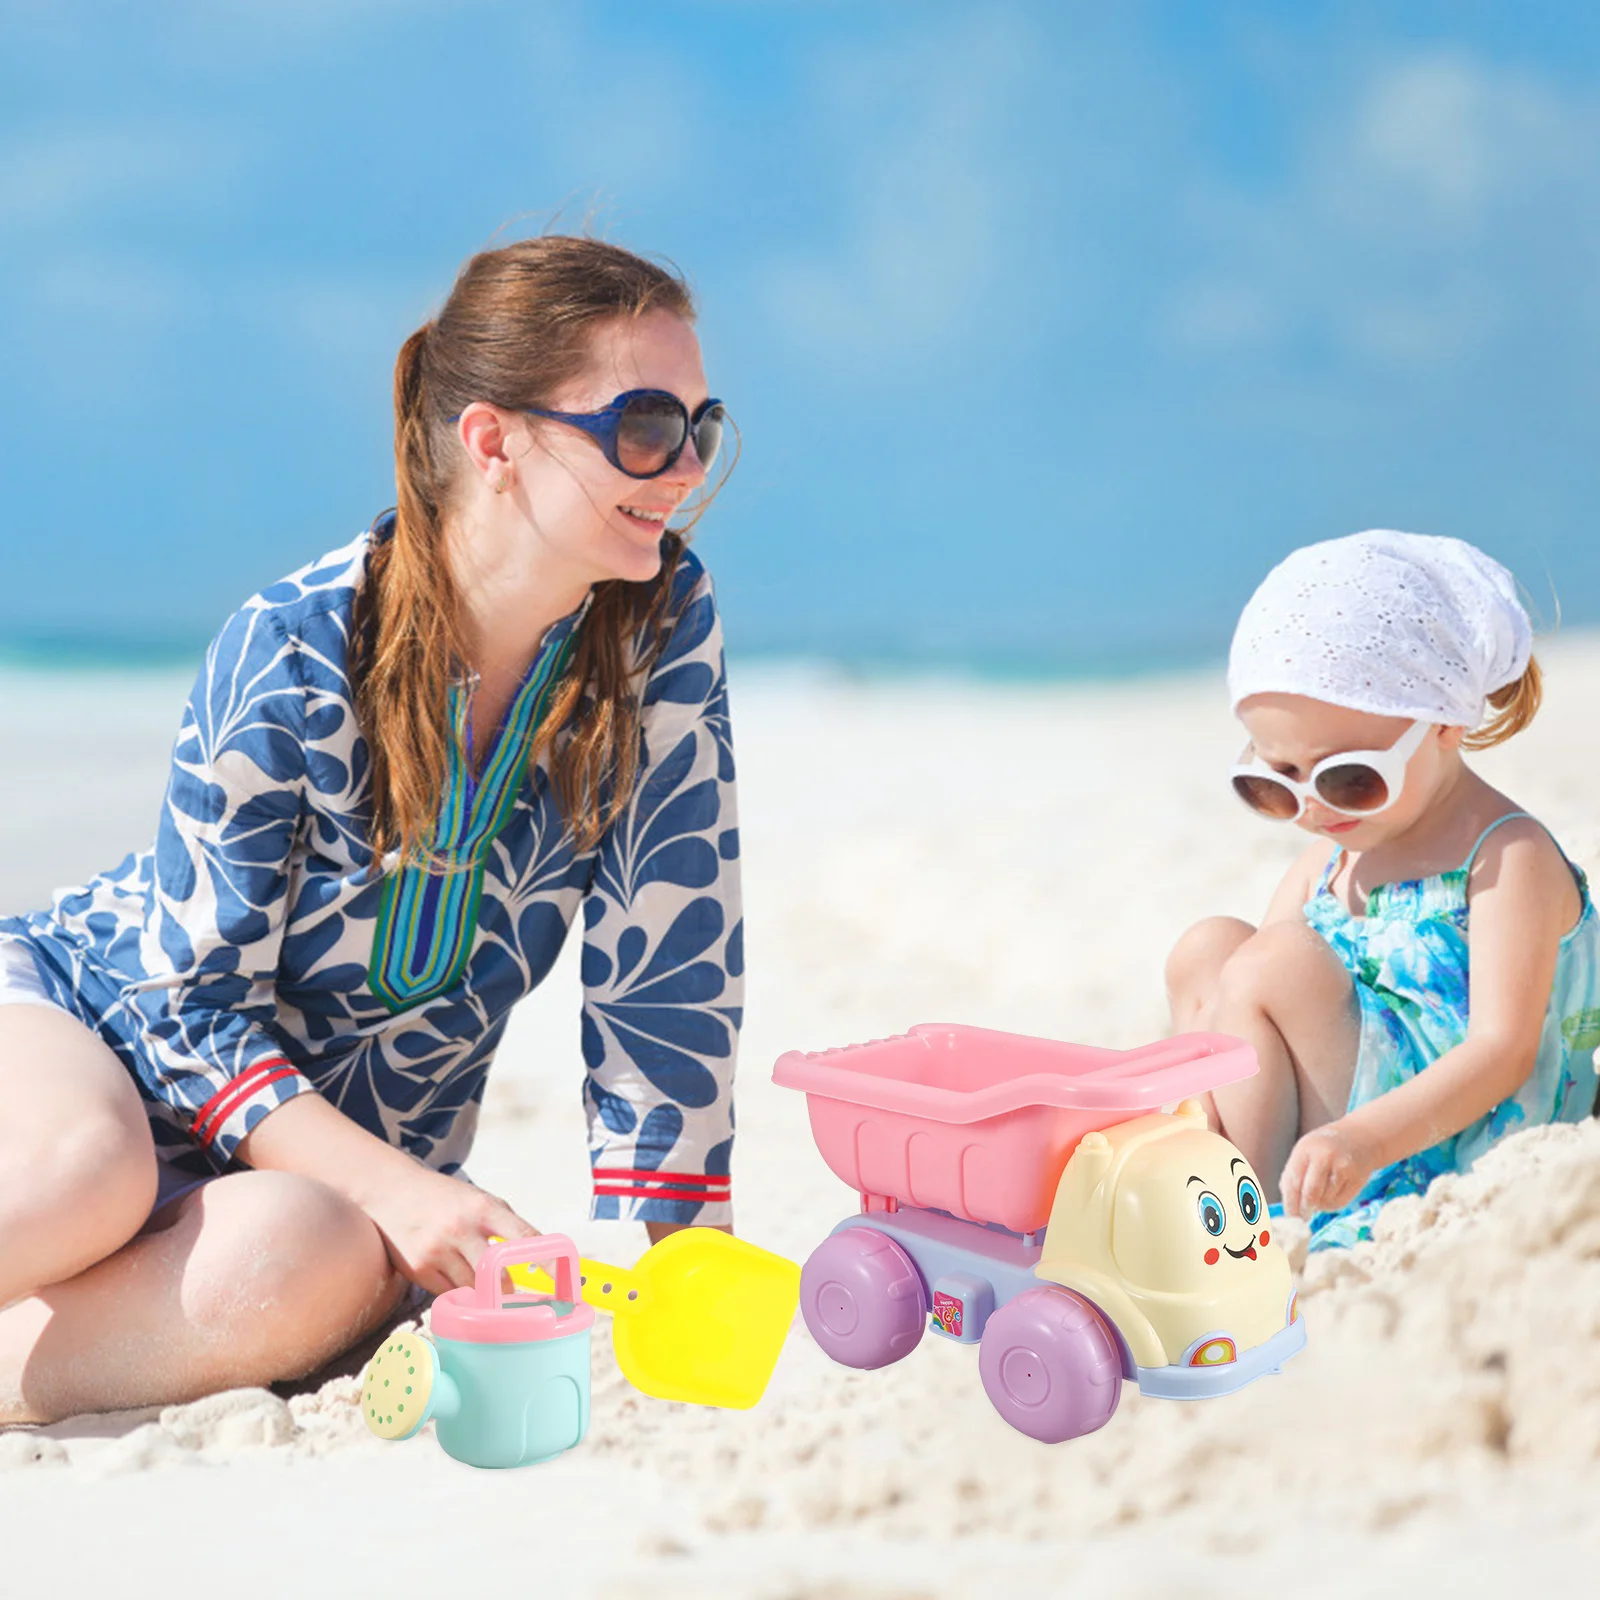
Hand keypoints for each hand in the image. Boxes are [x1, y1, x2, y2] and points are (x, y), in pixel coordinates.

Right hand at [361, 1161, 537, 1294]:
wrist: (391, 1191)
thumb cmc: (445, 1198)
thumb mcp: (478, 1200)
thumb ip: (505, 1225)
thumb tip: (537, 1256)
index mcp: (484, 1208)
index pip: (524, 1238)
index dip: (547, 1262)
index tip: (563, 1280)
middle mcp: (462, 1228)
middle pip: (498, 1275)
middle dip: (509, 1290)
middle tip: (515, 1298)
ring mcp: (438, 1250)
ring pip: (474, 1290)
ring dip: (482, 1294)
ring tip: (483, 1290)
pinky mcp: (419, 1269)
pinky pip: (449, 1294)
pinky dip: (458, 1294)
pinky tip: (455, 1281)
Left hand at [1279, 1121, 1376, 1218]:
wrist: (1361, 1137)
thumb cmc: (1325, 1147)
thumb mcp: (1305, 1150)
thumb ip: (1294, 1172)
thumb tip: (1287, 1199)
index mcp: (1305, 1149)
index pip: (1293, 1181)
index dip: (1290, 1203)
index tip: (1289, 1216)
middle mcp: (1325, 1156)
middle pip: (1310, 1193)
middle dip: (1304, 1209)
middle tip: (1302, 1217)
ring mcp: (1343, 1167)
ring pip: (1326, 1200)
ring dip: (1319, 1206)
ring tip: (1319, 1199)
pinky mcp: (1358, 1178)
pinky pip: (1341, 1202)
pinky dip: (1332, 1205)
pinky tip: (1330, 1197)